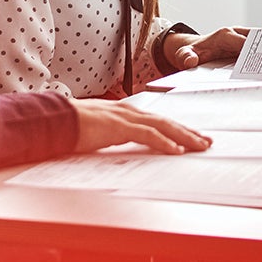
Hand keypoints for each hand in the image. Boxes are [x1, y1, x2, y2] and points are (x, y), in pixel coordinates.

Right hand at [70, 99, 210, 154]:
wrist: (54, 119)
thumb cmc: (72, 126)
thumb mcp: (99, 131)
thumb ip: (114, 135)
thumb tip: (122, 144)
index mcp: (125, 113)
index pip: (158, 121)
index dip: (178, 129)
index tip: (193, 137)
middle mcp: (129, 112)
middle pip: (167, 122)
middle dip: (189, 132)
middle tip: (207, 142)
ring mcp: (125, 118)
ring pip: (163, 126)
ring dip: (184, 137)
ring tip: (200, 146)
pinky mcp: (118, 127)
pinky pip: (147, 135)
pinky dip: (164, 142)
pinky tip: (176, 150)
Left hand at [164, 27, 251, 71]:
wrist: (195, 48)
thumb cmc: (192, 52)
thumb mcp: (184, 55)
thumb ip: (185, 57)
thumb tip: (190, 62)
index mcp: (225, 35)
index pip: (244, 43)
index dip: (256, 51)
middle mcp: (237, 33)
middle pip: (258, 39)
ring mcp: (243, 38)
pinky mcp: (247, 44)